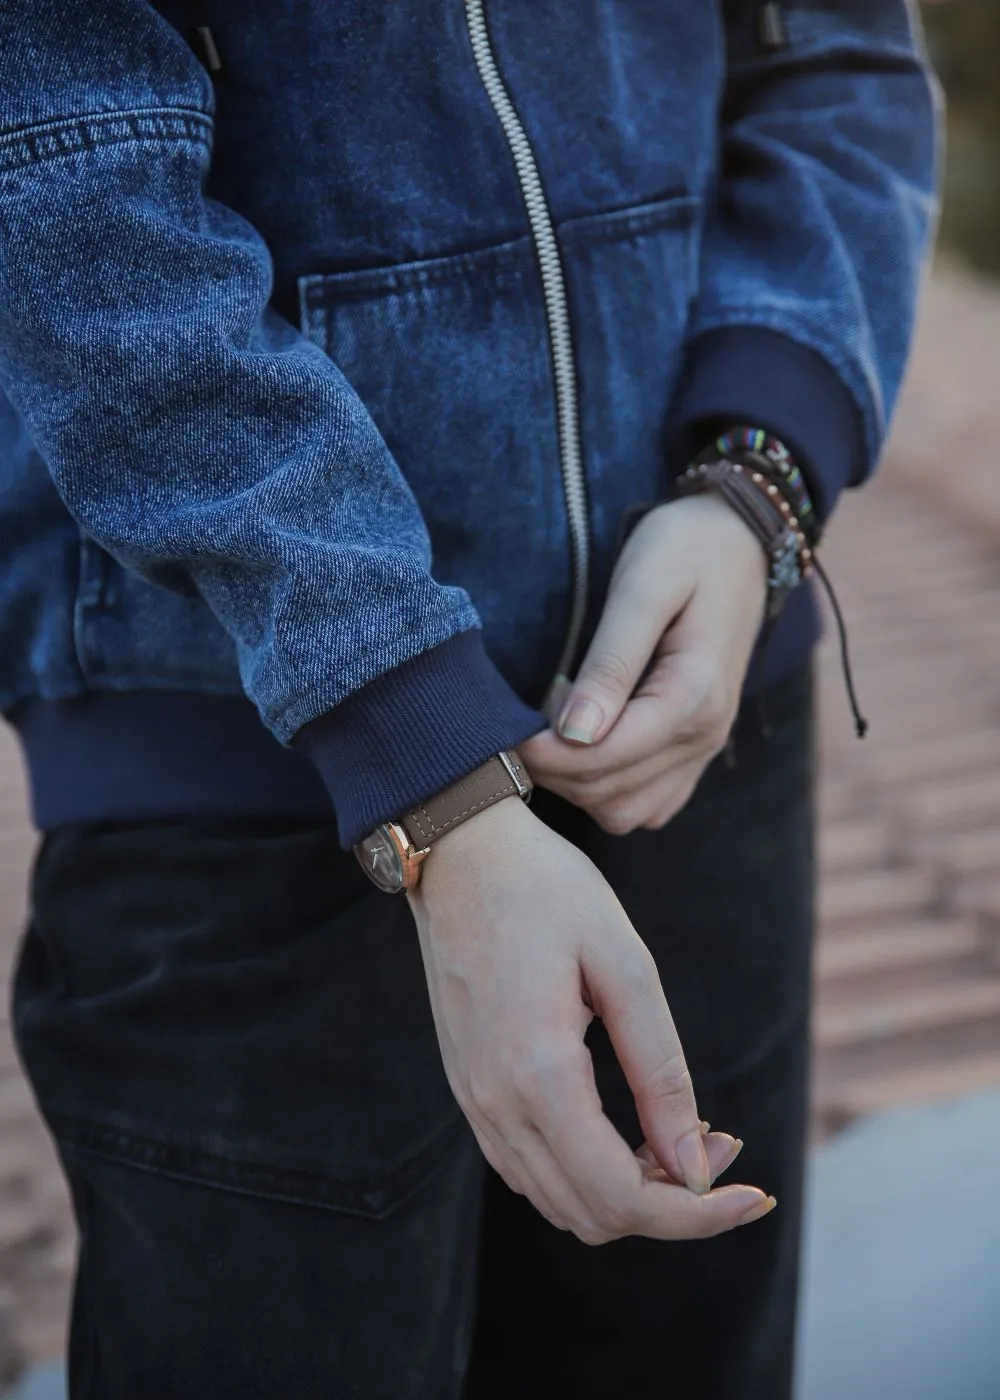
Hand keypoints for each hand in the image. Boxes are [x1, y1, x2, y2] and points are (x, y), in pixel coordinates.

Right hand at [409, 796, 774, 1242]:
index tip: (755, 1194)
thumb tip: (695, 1163)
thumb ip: (660, 1069)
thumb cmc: (546, 890)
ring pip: (560, 1203)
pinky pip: (531, 1171)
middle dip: (672, 1202)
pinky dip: (588, 1173)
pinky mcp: (469, 1089)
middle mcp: (496, 1105)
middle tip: (722, 1140)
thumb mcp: (623, 963)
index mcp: (538, 1074)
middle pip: (594, 1215)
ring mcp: (474, 1102)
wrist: (459, 853)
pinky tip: (628, 1126)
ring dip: (630, 1191)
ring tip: (682, 1133)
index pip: (621, 1198)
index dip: (696, 1214)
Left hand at [521, 492, 767, 833]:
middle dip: (557, 769)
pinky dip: (606, 788)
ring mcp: (704, 749)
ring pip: (626, 811)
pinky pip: (646, 804)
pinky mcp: (695, 752)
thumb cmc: (685, 550)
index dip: (547, 754)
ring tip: (556, 728)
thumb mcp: (644, 588)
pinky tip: (586, 741)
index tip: (508, 727)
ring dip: (578, 783)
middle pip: (610, 794)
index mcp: (694, 696)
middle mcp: (706, 735)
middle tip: (525, 721)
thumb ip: (611, 661)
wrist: (739, 540)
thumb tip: (576, 733)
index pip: (606, 758)